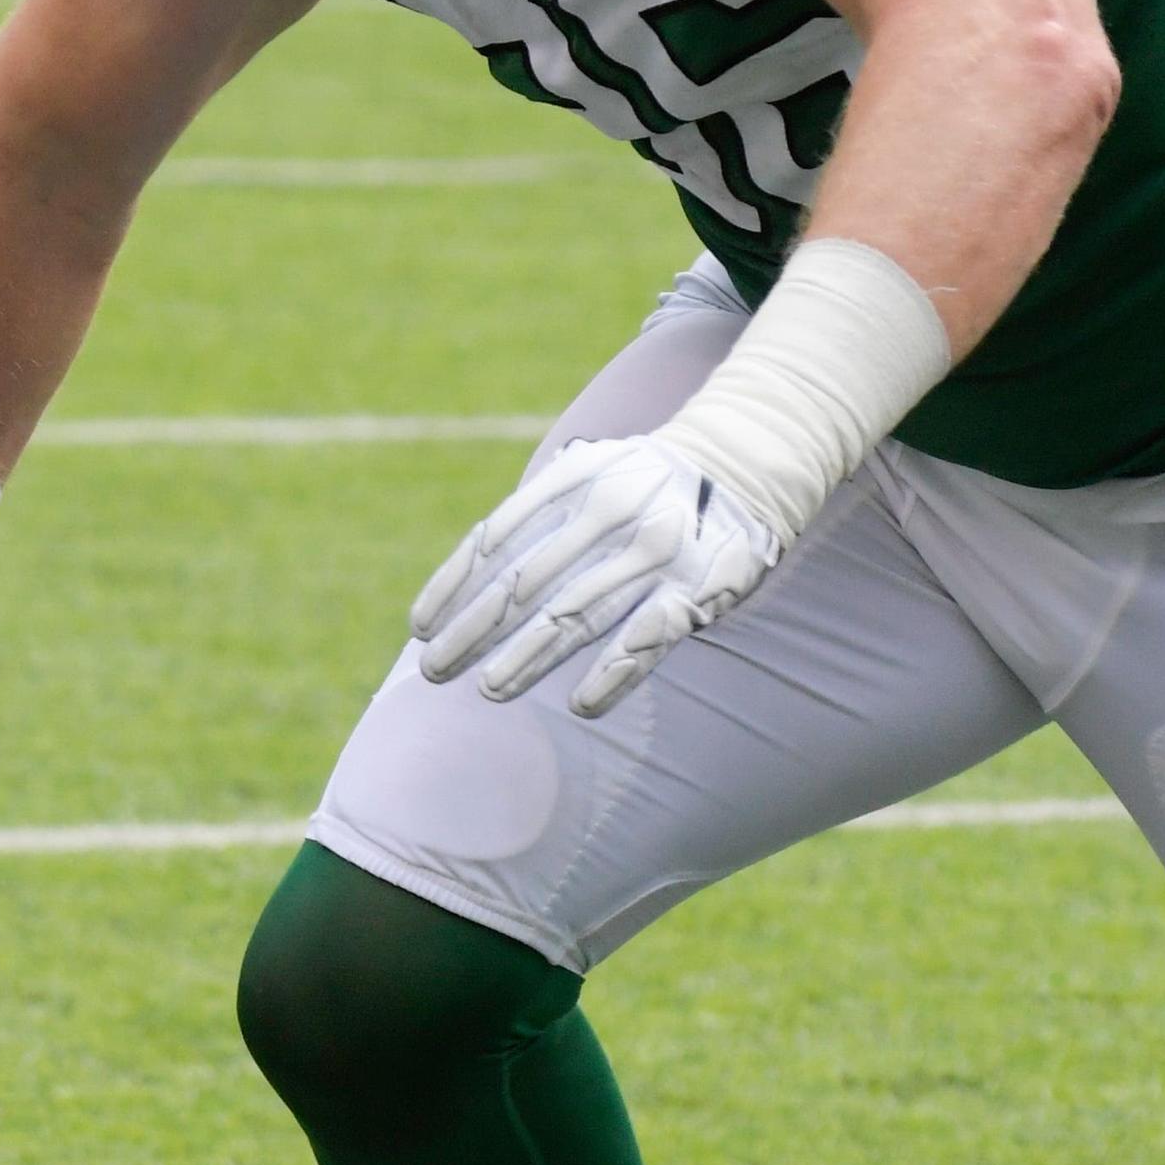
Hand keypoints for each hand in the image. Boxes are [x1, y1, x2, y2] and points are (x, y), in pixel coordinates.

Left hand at [407, 433, 786, 717]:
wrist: (744, 458)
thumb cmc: (641, 478)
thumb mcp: (585, 472)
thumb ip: (534, 514)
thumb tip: (467, 576)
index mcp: (570, 482)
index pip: (495, 539)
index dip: (454, 586)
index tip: (420, 627)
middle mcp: (608, 512)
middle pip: (526, 581)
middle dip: (475, 630)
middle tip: (434, 670)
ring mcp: (654, 551)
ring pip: (579, 613)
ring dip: (530, 657)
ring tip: (488, 690)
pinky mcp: (698, 586)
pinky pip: (650, 637)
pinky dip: (615, 673)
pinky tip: (582, 706)